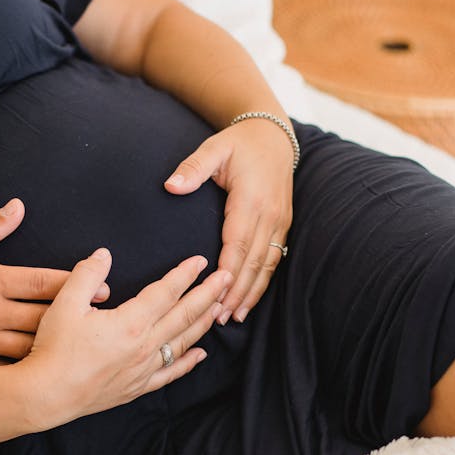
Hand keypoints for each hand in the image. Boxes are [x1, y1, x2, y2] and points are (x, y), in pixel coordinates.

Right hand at [0, 198, 107, 368]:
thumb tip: (17, 207)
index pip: (43, 282)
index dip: (78, 285)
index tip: (103, 288)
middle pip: (47, 318)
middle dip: (79, 320)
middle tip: (106, 323)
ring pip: (31, 349)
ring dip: (59, 349)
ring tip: (84, 351)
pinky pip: (3, 373)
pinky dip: (26, 374)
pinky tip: (46, 378)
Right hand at [20, 248, 231, 425]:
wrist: (46, 395)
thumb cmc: (54, 349)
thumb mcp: (65, 304)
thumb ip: (86, 274)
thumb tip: (103, 254)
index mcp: (131, 323)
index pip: (166, 292)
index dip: (185, 275)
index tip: (201, 261)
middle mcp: (144, 346)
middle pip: (184, 315)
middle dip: (209, 294)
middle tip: (228, 278)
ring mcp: (144, 368)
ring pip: (183, 342)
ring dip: (203, 323)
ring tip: (220, 308)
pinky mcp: (137, 386)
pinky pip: (170, 373)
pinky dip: (188, 362)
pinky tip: (201, 354)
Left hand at [164, 118, 293, 323]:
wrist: (274, 137)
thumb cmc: (240, 144)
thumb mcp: (214, 148)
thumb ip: (192, 167)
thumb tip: (171, 185)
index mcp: (250, 200)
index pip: (238, 243)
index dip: (227, 271)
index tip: (213, 293)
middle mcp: (269, 215)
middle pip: (253, 262)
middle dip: (236, 292)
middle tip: (218, 317)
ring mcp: (280, 222)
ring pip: (266, 266)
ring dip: (250, 293)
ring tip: (233, 317)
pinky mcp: (283, 226)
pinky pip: (274, 260)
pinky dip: (262, 283)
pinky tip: (249, 301)